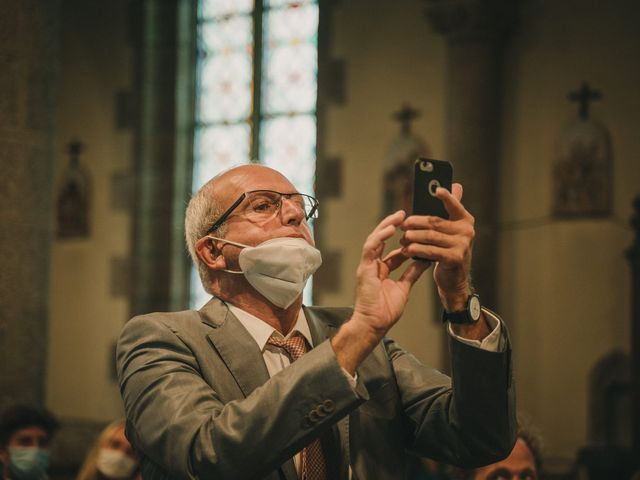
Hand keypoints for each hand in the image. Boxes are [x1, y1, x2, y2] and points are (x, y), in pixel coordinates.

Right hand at [331, 210, 429, 373]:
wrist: (375, 324)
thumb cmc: (386, 311)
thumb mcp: (404, 288)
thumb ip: (412, 273)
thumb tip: (423, 261)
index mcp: (382, 270)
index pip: (392, 251)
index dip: (403, 240)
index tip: (415, 230)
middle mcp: (374, 266)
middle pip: (382, 240)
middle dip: (392, 226)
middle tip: (404, 215)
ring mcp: (368, 266)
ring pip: (375, 240)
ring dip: (386, 226)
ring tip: (398, 216)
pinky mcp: (364, 268)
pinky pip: (371, 248)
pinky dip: (380, 237)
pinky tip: (390, 229)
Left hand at [400, 183, 474, 311]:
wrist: (454, 280)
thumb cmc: (448, 250)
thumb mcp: (452, 230)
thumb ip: (452, 209)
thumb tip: (456, 185)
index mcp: (466, 220)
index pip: (455, 205)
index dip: (446, 197)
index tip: (437, 190)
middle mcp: (467, 231)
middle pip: (435, 222)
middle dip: (416, 222)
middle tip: (403, 225)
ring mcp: (462, 245)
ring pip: (430, 236)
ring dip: (413, 237)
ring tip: (403, 239)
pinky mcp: (454, 258)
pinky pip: (430, 251)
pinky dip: (416, 250)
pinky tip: (407, 250)